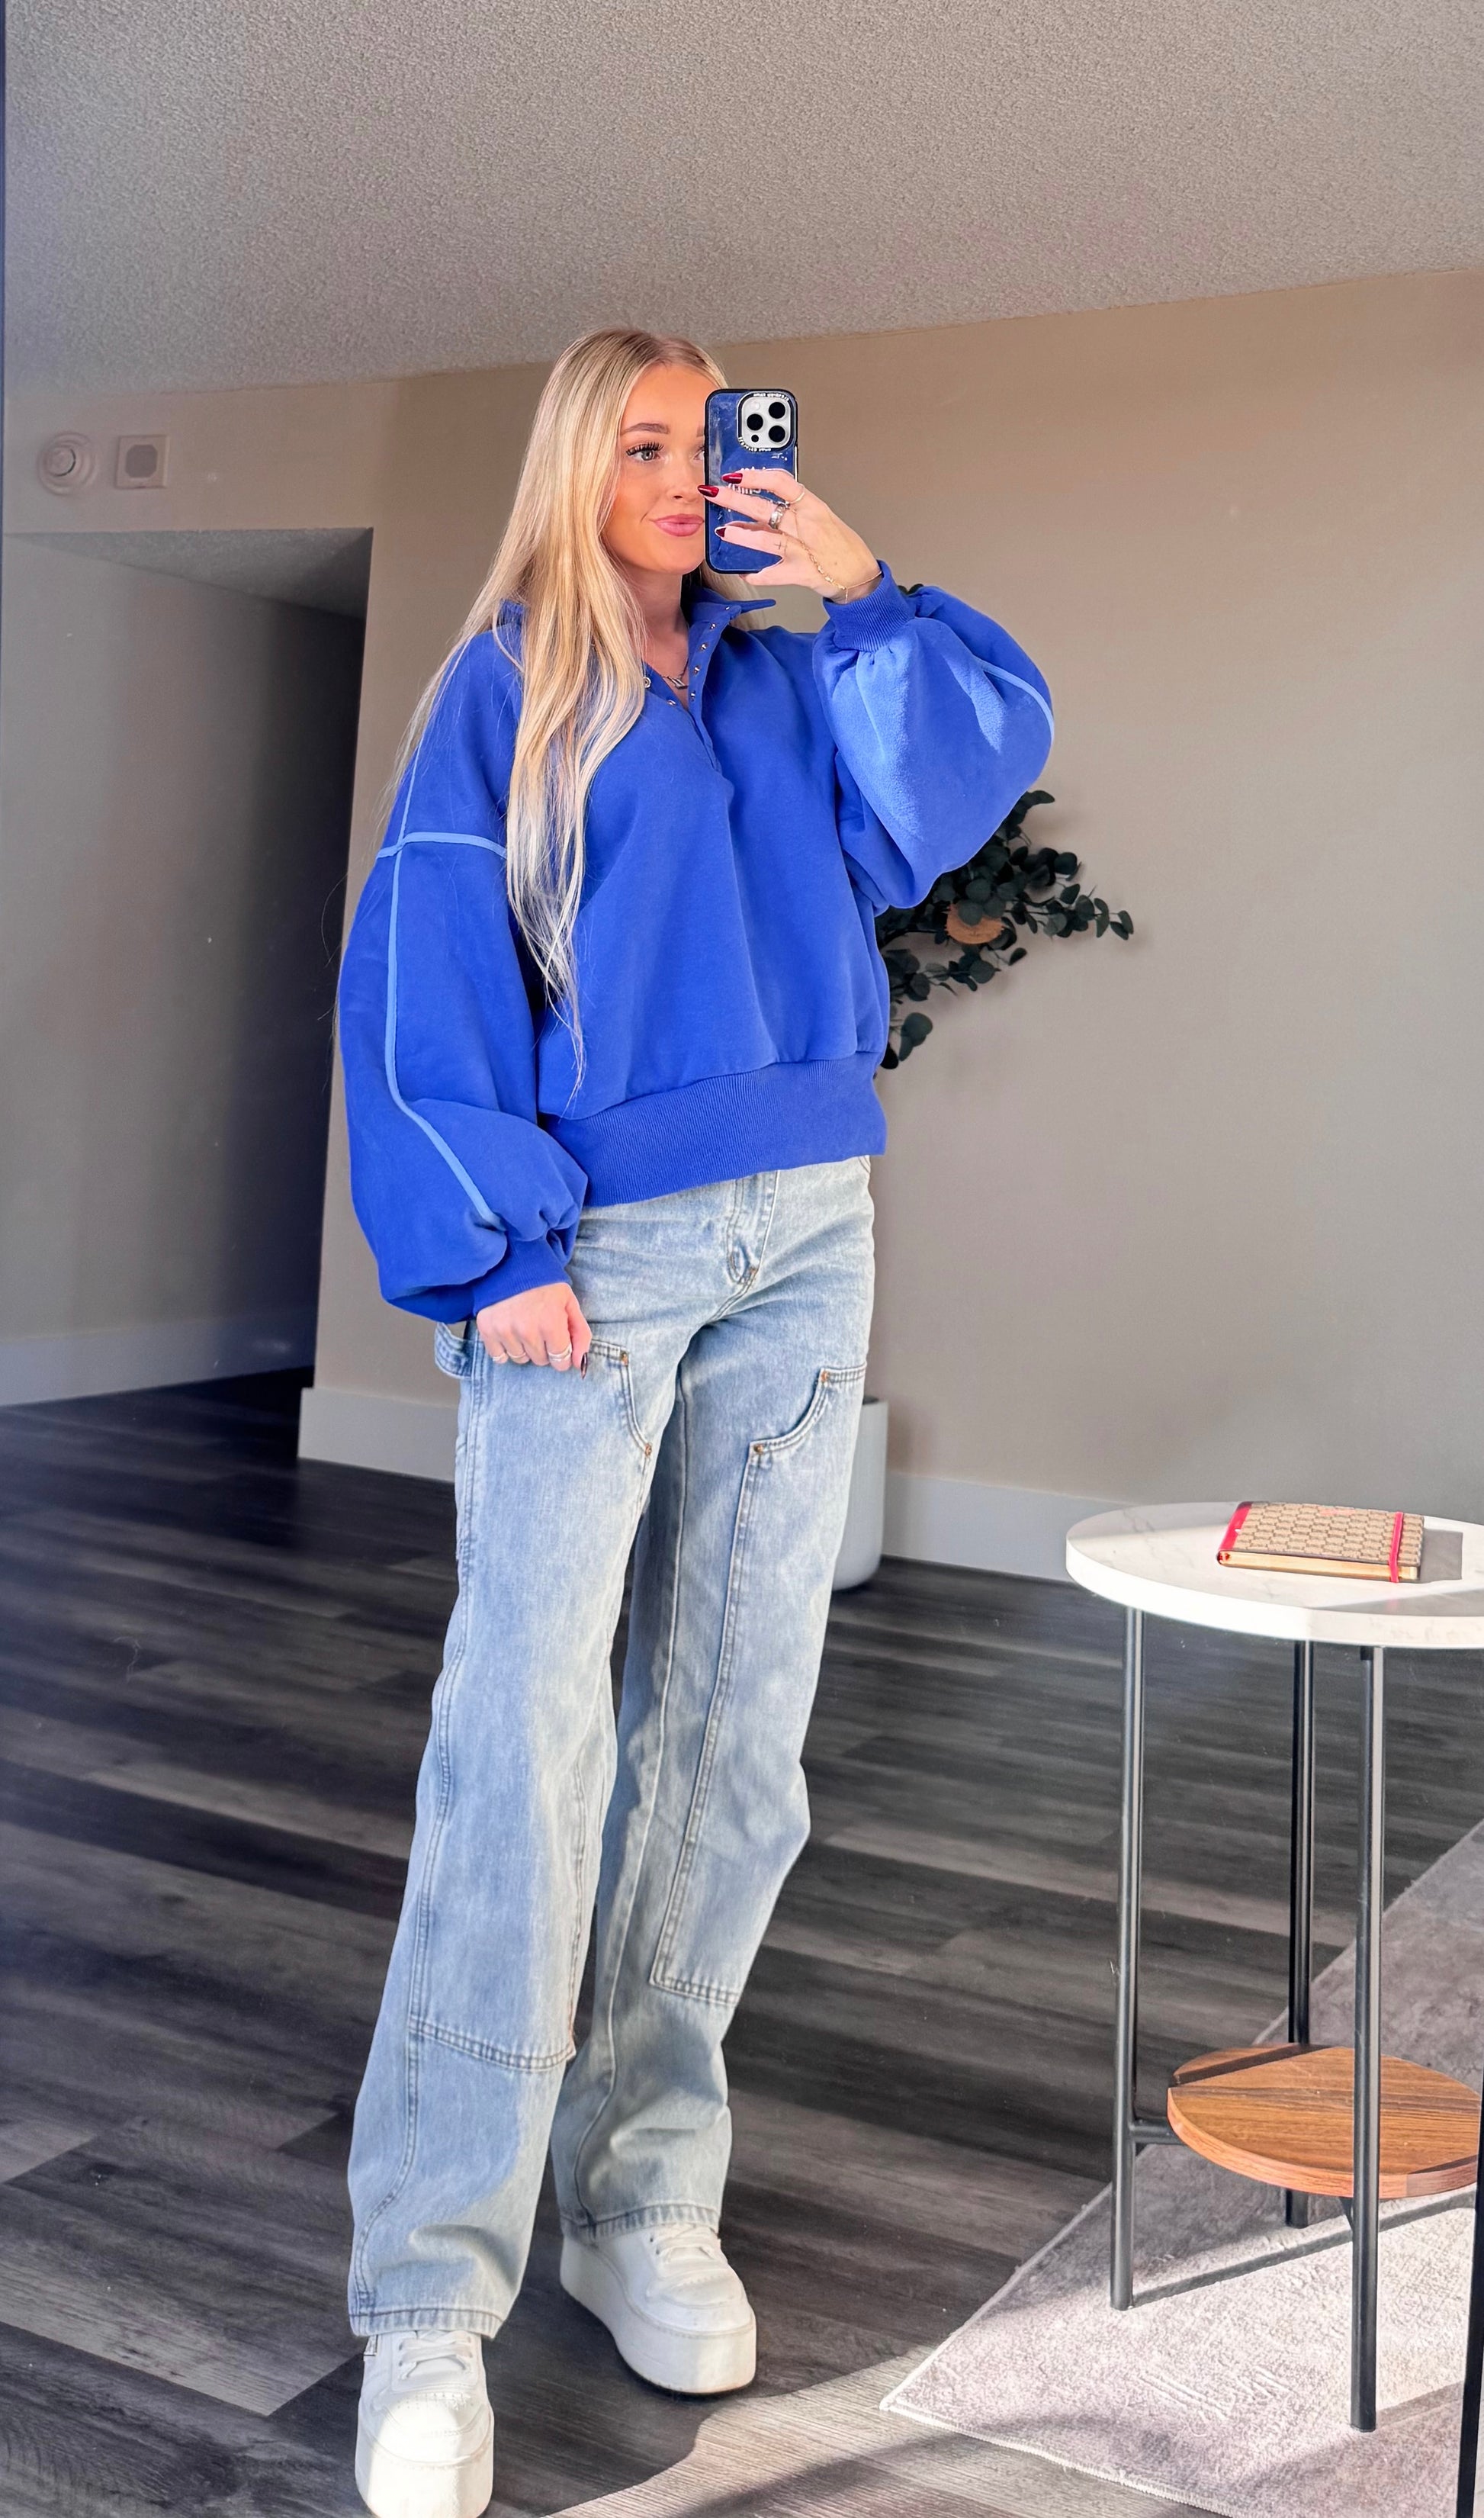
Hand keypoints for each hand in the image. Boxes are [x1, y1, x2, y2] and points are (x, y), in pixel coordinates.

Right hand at [476, 1281, 591, 1370]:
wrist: (512, 1263)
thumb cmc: (545, 1284)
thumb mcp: (569, 1303)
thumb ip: (580, 1334)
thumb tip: (580, 1364)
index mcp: (550, 1323)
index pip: (561, 1361)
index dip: (562, 1353)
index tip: (559, 1342)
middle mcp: (526, 1330)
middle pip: (540, 1360)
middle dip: (544, 1348)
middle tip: (540, 1327)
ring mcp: (504, 1331)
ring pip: (520, 1359)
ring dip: (524, 1348)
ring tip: (524, 1326)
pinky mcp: (487, 1329)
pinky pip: (499, 1356)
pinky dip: (505, 1348)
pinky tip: (510, 1331)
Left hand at [707, 471, 880, 601]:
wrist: (858, 574)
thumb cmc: (839, 544)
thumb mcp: (818, 517)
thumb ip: (790, 510)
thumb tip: (756, 503)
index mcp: (812, 507)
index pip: (782, 483)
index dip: (757, 476)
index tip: (736, 474)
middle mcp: (807, 526)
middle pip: (766, 508)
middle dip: (736, 499)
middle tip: (714, 493)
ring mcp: (803, 550)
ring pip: (768, 540)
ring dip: (744, 535)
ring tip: (724, 531)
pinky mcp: (800, 573)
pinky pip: (774, 575)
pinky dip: (758, 575)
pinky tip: (743, 573)